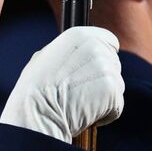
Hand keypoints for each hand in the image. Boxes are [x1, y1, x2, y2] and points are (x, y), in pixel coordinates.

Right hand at [0, 26, 123, 143]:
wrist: (38, 112)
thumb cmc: (34, 90)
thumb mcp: (44, 59)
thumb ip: (66, 52)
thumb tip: (73, 56)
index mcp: (79, 36)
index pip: (110, 42)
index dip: (105, 57)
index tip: (96, 71)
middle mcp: (96, 48)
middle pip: (114, 64)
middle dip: (102, 79)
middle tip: (81, 92)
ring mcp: (106, 68)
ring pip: (116, 85)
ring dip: (104, 97)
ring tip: (81, 104)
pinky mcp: (113, 90)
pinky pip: (117, 105)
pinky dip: (106, 114)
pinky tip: (86, 115)